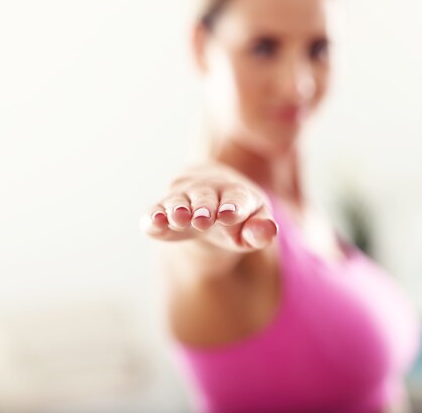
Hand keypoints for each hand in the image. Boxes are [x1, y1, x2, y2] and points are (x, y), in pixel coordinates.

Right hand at [140, 164, 277, 252]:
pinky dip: (153, 217)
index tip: (231, 214)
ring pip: (178, 201)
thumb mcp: (254, 223)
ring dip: (177, 209)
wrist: (210, 199)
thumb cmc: (239, 216)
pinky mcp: (162, 209)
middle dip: (203, 207)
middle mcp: (206, 190)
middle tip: (202, 219)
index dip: (234, 206)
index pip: (236, 198)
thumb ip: (261, 230)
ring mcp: (182, 197)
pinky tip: (152, 224)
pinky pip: (154, 212)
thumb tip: (269, 232)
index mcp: (235, 193)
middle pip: (204, 197)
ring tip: (177, 218)